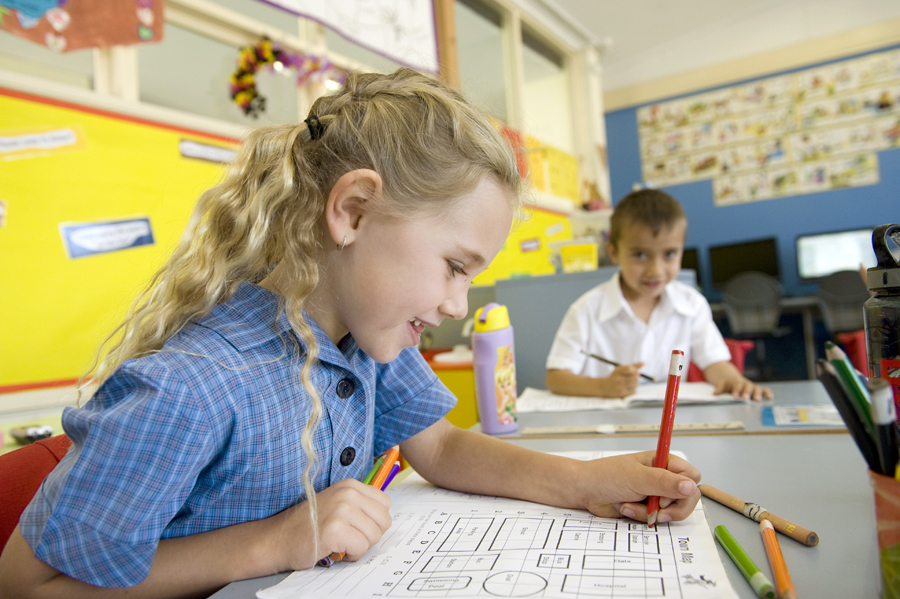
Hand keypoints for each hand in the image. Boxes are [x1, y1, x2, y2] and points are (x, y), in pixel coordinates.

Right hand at [272, 478, 391, 571]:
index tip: (355, 526)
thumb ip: (360, 506)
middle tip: (348, 537)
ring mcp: (341, 510)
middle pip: (384, 521)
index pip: (385, 504)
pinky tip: (334, 549)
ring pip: (374, 536)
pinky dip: (350, 555)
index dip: (373, 521)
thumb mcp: (337, 504)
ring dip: (358, 546)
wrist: (278, 538)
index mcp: (350, 485)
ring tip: (339, 542)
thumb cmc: (309, 526)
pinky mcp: (335, 529)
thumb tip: (385, 517)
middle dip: (369, 535)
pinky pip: (361, 548)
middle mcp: (348, 493)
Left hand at [579, 451, 700, 523]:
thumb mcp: (637, 478)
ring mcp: (655, 493)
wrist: (584, 490)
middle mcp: (663, 477)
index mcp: (663, 462)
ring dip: (651, 512)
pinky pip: (656, 518)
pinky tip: (625, 508)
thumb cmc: (606, 476)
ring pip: (672, 511)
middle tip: (656, 509)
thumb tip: (691, 486)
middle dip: (672, 508)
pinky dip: (641, 516)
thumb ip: (665, 482)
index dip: (684, 489)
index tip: (665, 495)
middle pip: (688, 497)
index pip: (692, 477)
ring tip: (631, 504)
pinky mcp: (647, 507)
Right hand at [600, 363, 643, 397]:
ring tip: (632, 380)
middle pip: (635, 376)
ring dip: (636, 382)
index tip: (635, 370)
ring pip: (636, 383)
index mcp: (618, 371)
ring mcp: (621, 387)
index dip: (635, 370)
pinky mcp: (623, 393)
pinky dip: (634, 387)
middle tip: (635, 375)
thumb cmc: (615, 376)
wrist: (605, 387)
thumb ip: (632, 366)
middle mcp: (619, 379)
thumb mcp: (620, 369)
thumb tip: (643, 363)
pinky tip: (630, 386)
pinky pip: (634, 390)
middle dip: (637, 375)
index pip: (631, 369)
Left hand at [713, 375, 771, 400]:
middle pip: (747, 386)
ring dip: (757, 394)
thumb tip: (715, 393)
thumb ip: (720, 388)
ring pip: (756, 388)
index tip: (735, 396)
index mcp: (736, 381)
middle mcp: (745, 383)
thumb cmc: (727, 384)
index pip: (737, 385)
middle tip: (745, 398)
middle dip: (747, 393)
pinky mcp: (757, 389)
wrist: (731, 378)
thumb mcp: (722, 384)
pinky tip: (770, 397)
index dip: (736, 390)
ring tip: (757, 400)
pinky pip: (764, 390)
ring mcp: (752, 386)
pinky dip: (767, 393)